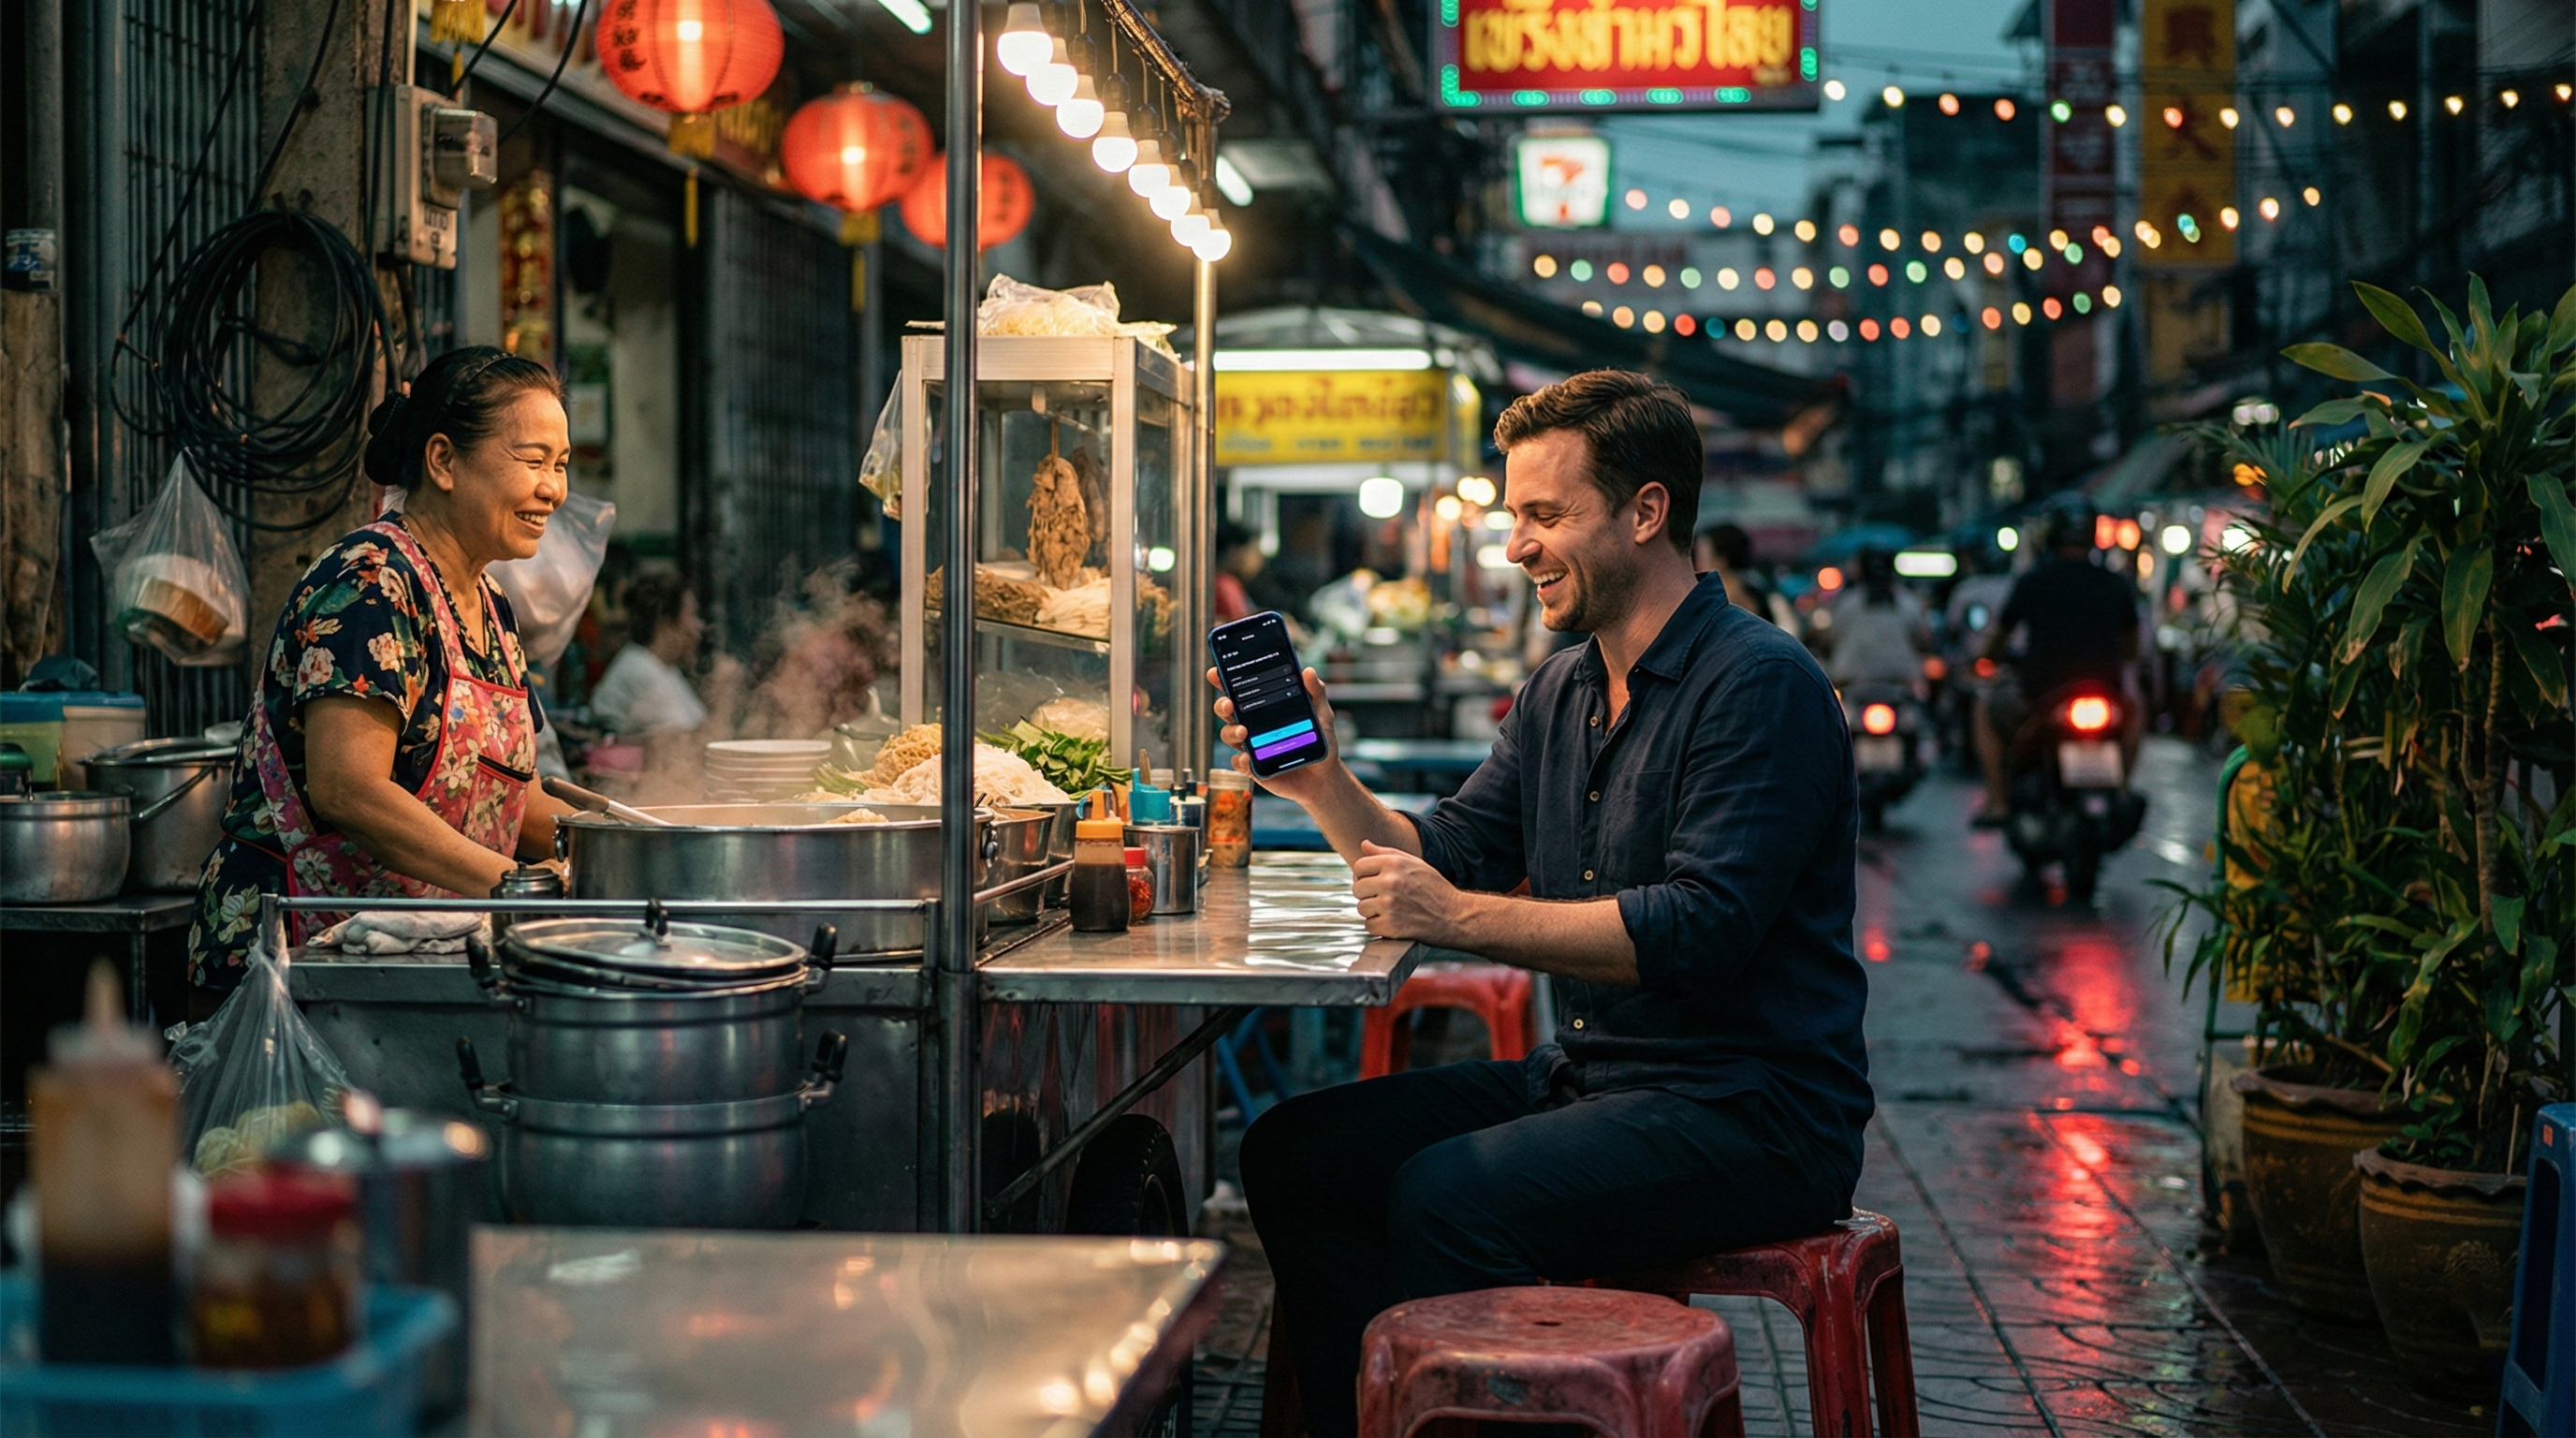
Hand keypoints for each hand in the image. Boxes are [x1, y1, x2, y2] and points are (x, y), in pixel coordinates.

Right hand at [1206, 665, 1342, 802]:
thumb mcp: (1322, 714)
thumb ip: (1316, 693)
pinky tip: (1247, 758)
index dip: (1224, 680)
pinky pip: (1238, 763)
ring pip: (1228, 735)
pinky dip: (1240, 760)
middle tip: (1229, 704)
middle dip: (1222, 704)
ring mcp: (1251, 746)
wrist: (1324, 777)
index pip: (1240, 690)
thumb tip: (1309, 671)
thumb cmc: (1320, 742)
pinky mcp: (1253, 767)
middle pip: (1226, 711)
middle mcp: (1253, 725)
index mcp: (1264, 708)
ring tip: (1243, 731)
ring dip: (1231, 731)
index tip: (1215, 672)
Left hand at [1351, 840, 1462, 942]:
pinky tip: (1394, 921)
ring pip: (1362, 908)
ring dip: (1373, 911)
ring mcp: (1389, 905)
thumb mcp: (1415, 863)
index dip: (1365, 875)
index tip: (1376, 882)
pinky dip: (1379, 926)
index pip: (1359, 866)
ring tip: (1392, 910)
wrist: (1454, 916)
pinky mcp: (1390, 926)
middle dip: (1368, 894)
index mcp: (1394, 863)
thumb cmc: (1434, 888)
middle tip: (1384, 897)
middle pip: (1357, 888)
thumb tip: (1363, 844)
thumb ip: (1387, 853)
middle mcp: (1390, 882)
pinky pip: (1369, 925)